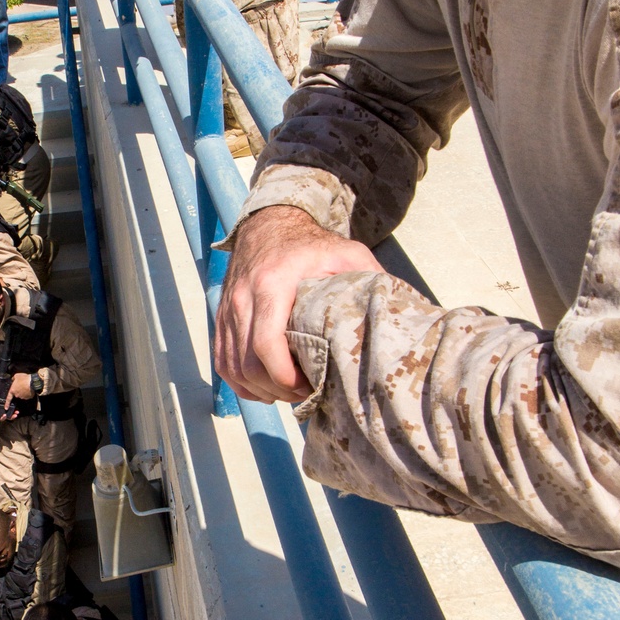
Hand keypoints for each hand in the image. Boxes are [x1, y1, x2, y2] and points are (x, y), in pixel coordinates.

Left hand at [9, 372, 33, 401]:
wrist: (33, 381)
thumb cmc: (24, 378)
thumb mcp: (16, 376)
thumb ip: (13, 379)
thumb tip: (13, 379)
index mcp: (13, 390)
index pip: (8, 399)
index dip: (7, 404)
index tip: (6, 408)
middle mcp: (17, 395)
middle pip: (16, 394)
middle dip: (18, 390)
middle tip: (21, 385)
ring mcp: (23, 397)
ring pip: (22, 394)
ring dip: (23, 391)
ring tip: (26, 385)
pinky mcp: (28, 397)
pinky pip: (27, 395)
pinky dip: (27, 392)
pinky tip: (29, 388)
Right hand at [214, 206, 382, 403]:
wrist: (268, 224)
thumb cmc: (309, 244)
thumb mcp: (346, 252)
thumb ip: (370, 278)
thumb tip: (398, 313)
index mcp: (272, 285)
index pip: (266, 344)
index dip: (285, 377)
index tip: (308, 387)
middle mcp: (242, 299)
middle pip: (248, 364)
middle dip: (275, 390)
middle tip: (302, 395)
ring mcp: (228, 310)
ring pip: (232, 368)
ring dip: (257, 389)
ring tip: (286, 393)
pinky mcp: (221, 318)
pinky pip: (222, 361)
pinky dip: (239, 382)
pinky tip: (262, 388)